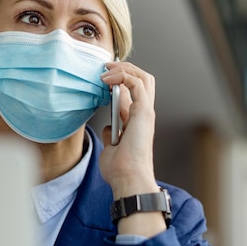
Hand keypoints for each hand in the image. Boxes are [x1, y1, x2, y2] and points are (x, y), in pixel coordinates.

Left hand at [99, 61, 159, 199]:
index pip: (134, 91)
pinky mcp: (143, 112)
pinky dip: (122, 76)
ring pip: (143, 77)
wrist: (128, 178)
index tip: (101, 79)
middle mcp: (144, 114)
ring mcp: (145, 112)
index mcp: (137, 121)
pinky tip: (107, 80)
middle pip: (143, 79)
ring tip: (106, 70)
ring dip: (124, 69)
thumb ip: (113, 135)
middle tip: (105, 67)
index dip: (119, 80)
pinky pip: (137, 83)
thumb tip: (109, 128)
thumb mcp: (112, 147)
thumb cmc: (120, 169)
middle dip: (124, 68)